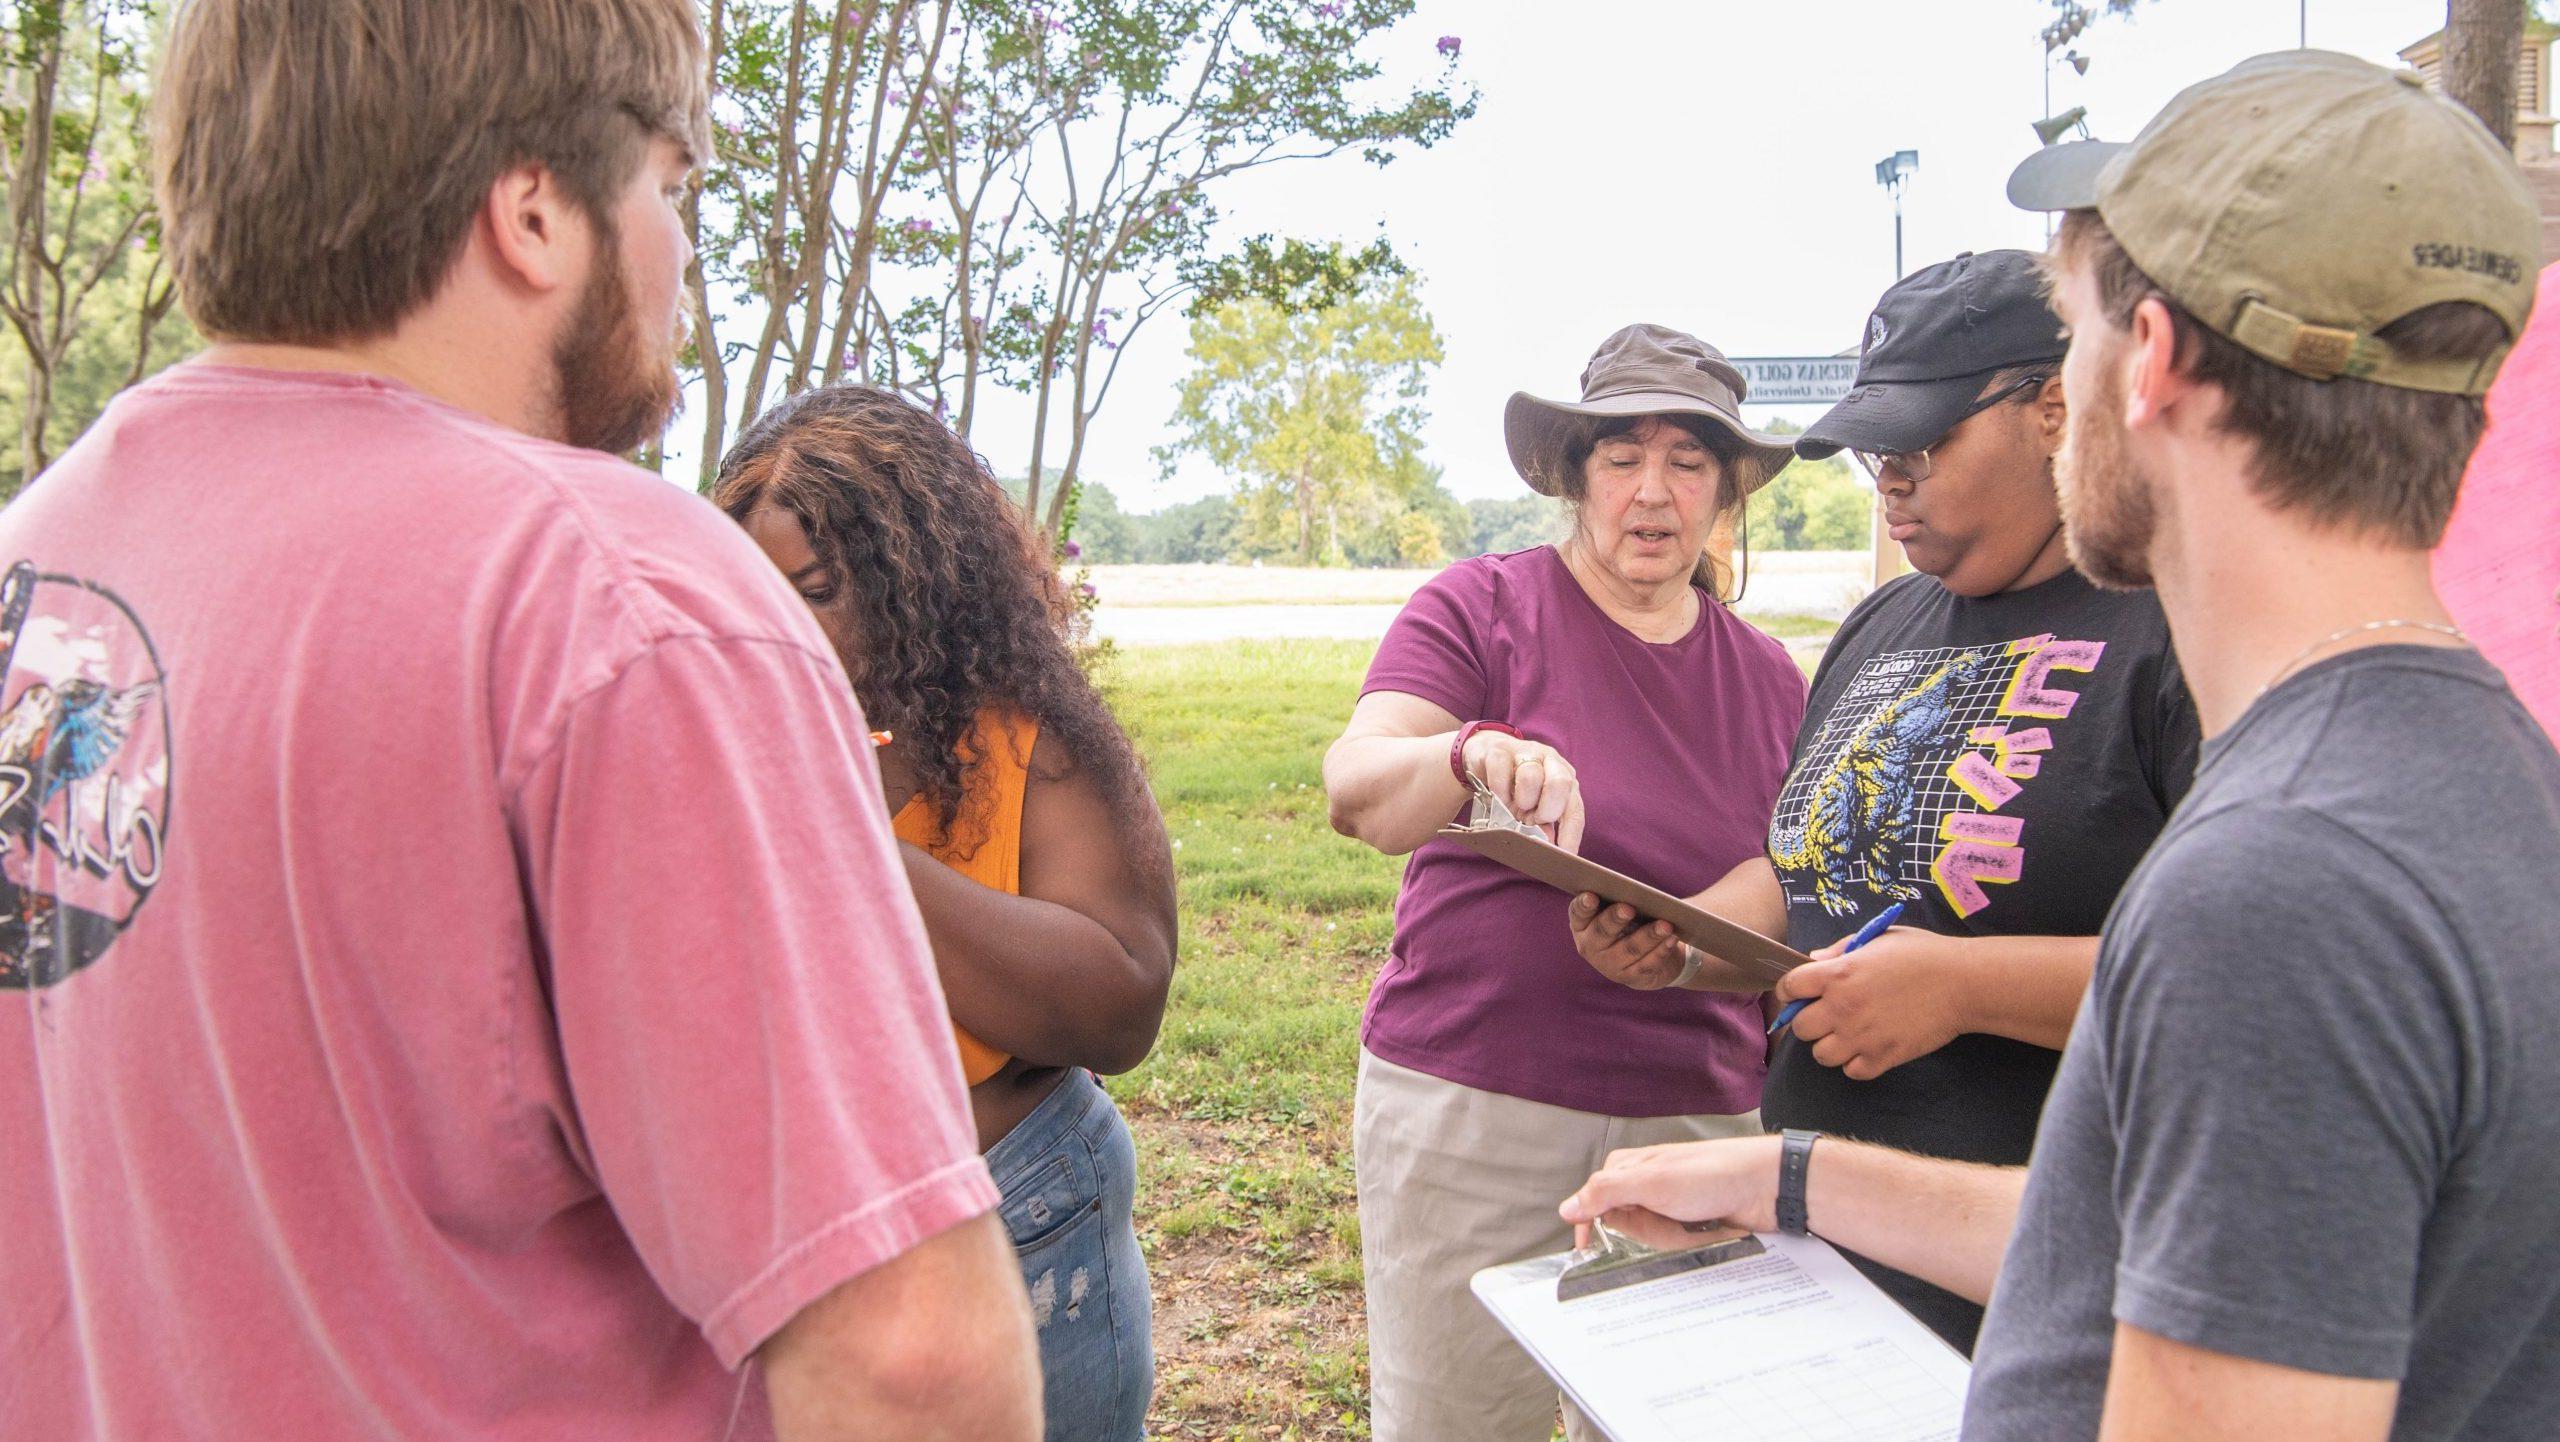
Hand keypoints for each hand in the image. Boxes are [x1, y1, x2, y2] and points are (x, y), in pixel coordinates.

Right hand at [1463, 730, 1585, 852]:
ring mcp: (1526, 752)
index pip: (1574, 808)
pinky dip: (1499, 790)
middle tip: (1533, 819)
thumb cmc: (1513, 785)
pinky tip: (1497, 795)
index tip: (1565, 854)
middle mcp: (1550, 762)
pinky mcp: (1500, 750)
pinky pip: (1501, 772)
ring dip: (1521, 799)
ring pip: (1531, 776)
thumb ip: (1541, 822)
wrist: (1485, 754)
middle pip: (1561, 783)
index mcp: (1564, 778)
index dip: (1571, 833)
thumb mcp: (1530, 806)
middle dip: (1547, 809)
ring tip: (1512, 806)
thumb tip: (1548, 843)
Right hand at [1558, 1135, 1784, 1248]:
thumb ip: (1605, 1192)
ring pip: (1651, 1238)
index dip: (1590, 1225)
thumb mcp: (1651, 1181)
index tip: (1586, 1250)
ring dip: (1673, 1238)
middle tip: (1671, 1223)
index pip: (1593, 1201)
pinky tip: (1706, 1232)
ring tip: (1697, 1224)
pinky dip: (1688, 1243)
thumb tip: (1566, 1208)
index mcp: (1629, 1168)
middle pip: (1624, 1226)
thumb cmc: (1712, 1174)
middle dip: (1647, 1233)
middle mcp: (1645, 1185)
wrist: (1765, 1186)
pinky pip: (1674, 1245)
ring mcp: (1668, 1205)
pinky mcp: (1689, 1221)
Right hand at [1569, 892, 1690, 989]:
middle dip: (1615, 919)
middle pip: (1602, 931)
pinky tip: (1672, 939)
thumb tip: (1636, 891)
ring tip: (1665, 924)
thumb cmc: (1628, 923)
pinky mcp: (1630, 978)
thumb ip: (1618, 900)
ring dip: (1649, 936)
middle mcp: (1590, 947)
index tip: (1591, 895)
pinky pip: (1647, 964)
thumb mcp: (1619, 911)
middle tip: (1629, 908)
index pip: (1578, 913)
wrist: (1643, 957)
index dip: (1583, 905)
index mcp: (1582, 925)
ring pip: (1629, 949)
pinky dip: (1661, 951)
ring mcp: (1608, 965)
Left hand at [1771, 927, 1966, 1079]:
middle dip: (1810, 1021)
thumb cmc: (1922, 954)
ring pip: (1821, 1055)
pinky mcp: (1883, 1058)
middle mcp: (1843, 1007)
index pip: (1789, 987)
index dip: (1790, 990)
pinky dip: (1856, 1063)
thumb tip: (1812, 960)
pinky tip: (1868, 1048)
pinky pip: (1851, 1071)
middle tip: (1828, 1015)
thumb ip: (1840, 950)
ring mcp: (1862, 1036)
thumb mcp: (1878, 939)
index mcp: (1838, 974)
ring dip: (1830, 1046)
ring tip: (1848, 1034)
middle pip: (1800, 1027)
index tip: (1799, 993)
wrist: (1963, 983)